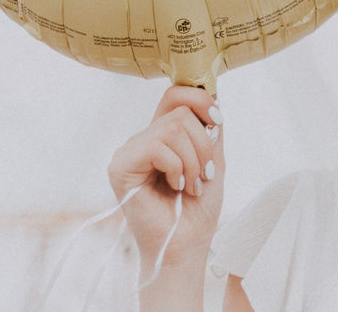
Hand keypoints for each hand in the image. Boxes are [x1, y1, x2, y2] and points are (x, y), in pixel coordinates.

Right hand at [108, 85, 224, 271]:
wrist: (187, 242)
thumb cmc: (198, 207)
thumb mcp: (213, 159)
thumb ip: (211, 128)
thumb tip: (214, 94)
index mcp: (164, 135)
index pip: (175, 95)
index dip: (200, 99)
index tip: (217, 121)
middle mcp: (144, 138)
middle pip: (180, 111)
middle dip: (203, 144)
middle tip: (204, 174)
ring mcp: (130, 151)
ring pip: (172, 127)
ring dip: (193, 160)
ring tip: (191, 185)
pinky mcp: (120, 166)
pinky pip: (156, 147)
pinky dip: (176, 168)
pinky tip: (175, 187)